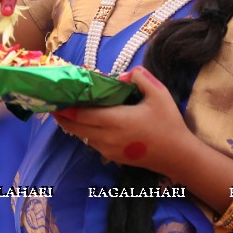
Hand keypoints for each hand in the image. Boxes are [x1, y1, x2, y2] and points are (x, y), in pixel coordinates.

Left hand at [51, 67, 197, 176]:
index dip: (65, 107)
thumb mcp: (158, 94)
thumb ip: (140, 77)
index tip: (56, 97)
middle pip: (75, 127)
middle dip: (62, 115)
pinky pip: (92, 142)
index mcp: (115, 120)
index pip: (81, 114)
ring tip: (67, 110)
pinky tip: (87, 122)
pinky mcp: (112, 157)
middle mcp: (107, 137)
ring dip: (73, 124)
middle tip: (54, 102)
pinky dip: (85, 132)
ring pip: (82, 136)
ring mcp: (108, 150)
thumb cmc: (168, 123)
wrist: (178, 156)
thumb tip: (122, 75)